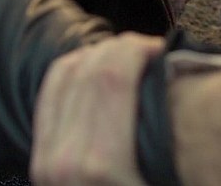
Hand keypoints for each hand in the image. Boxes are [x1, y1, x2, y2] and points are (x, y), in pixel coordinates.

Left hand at [30, 32, 164, 184]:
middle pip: (89, 70)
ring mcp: (46, 159)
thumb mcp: (165, 176)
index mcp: (101, 164)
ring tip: (129, 57)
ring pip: (65, 73)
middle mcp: (65, 159)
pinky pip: (50, 92)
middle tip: (151, 49)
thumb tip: (181, 76)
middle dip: (123, 47)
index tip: (162, 49)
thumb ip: (167, 131)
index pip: (112, 79)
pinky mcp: (39, 159)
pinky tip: (99, 69)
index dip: (137, 50)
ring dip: (99, 54)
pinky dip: (75, 69)